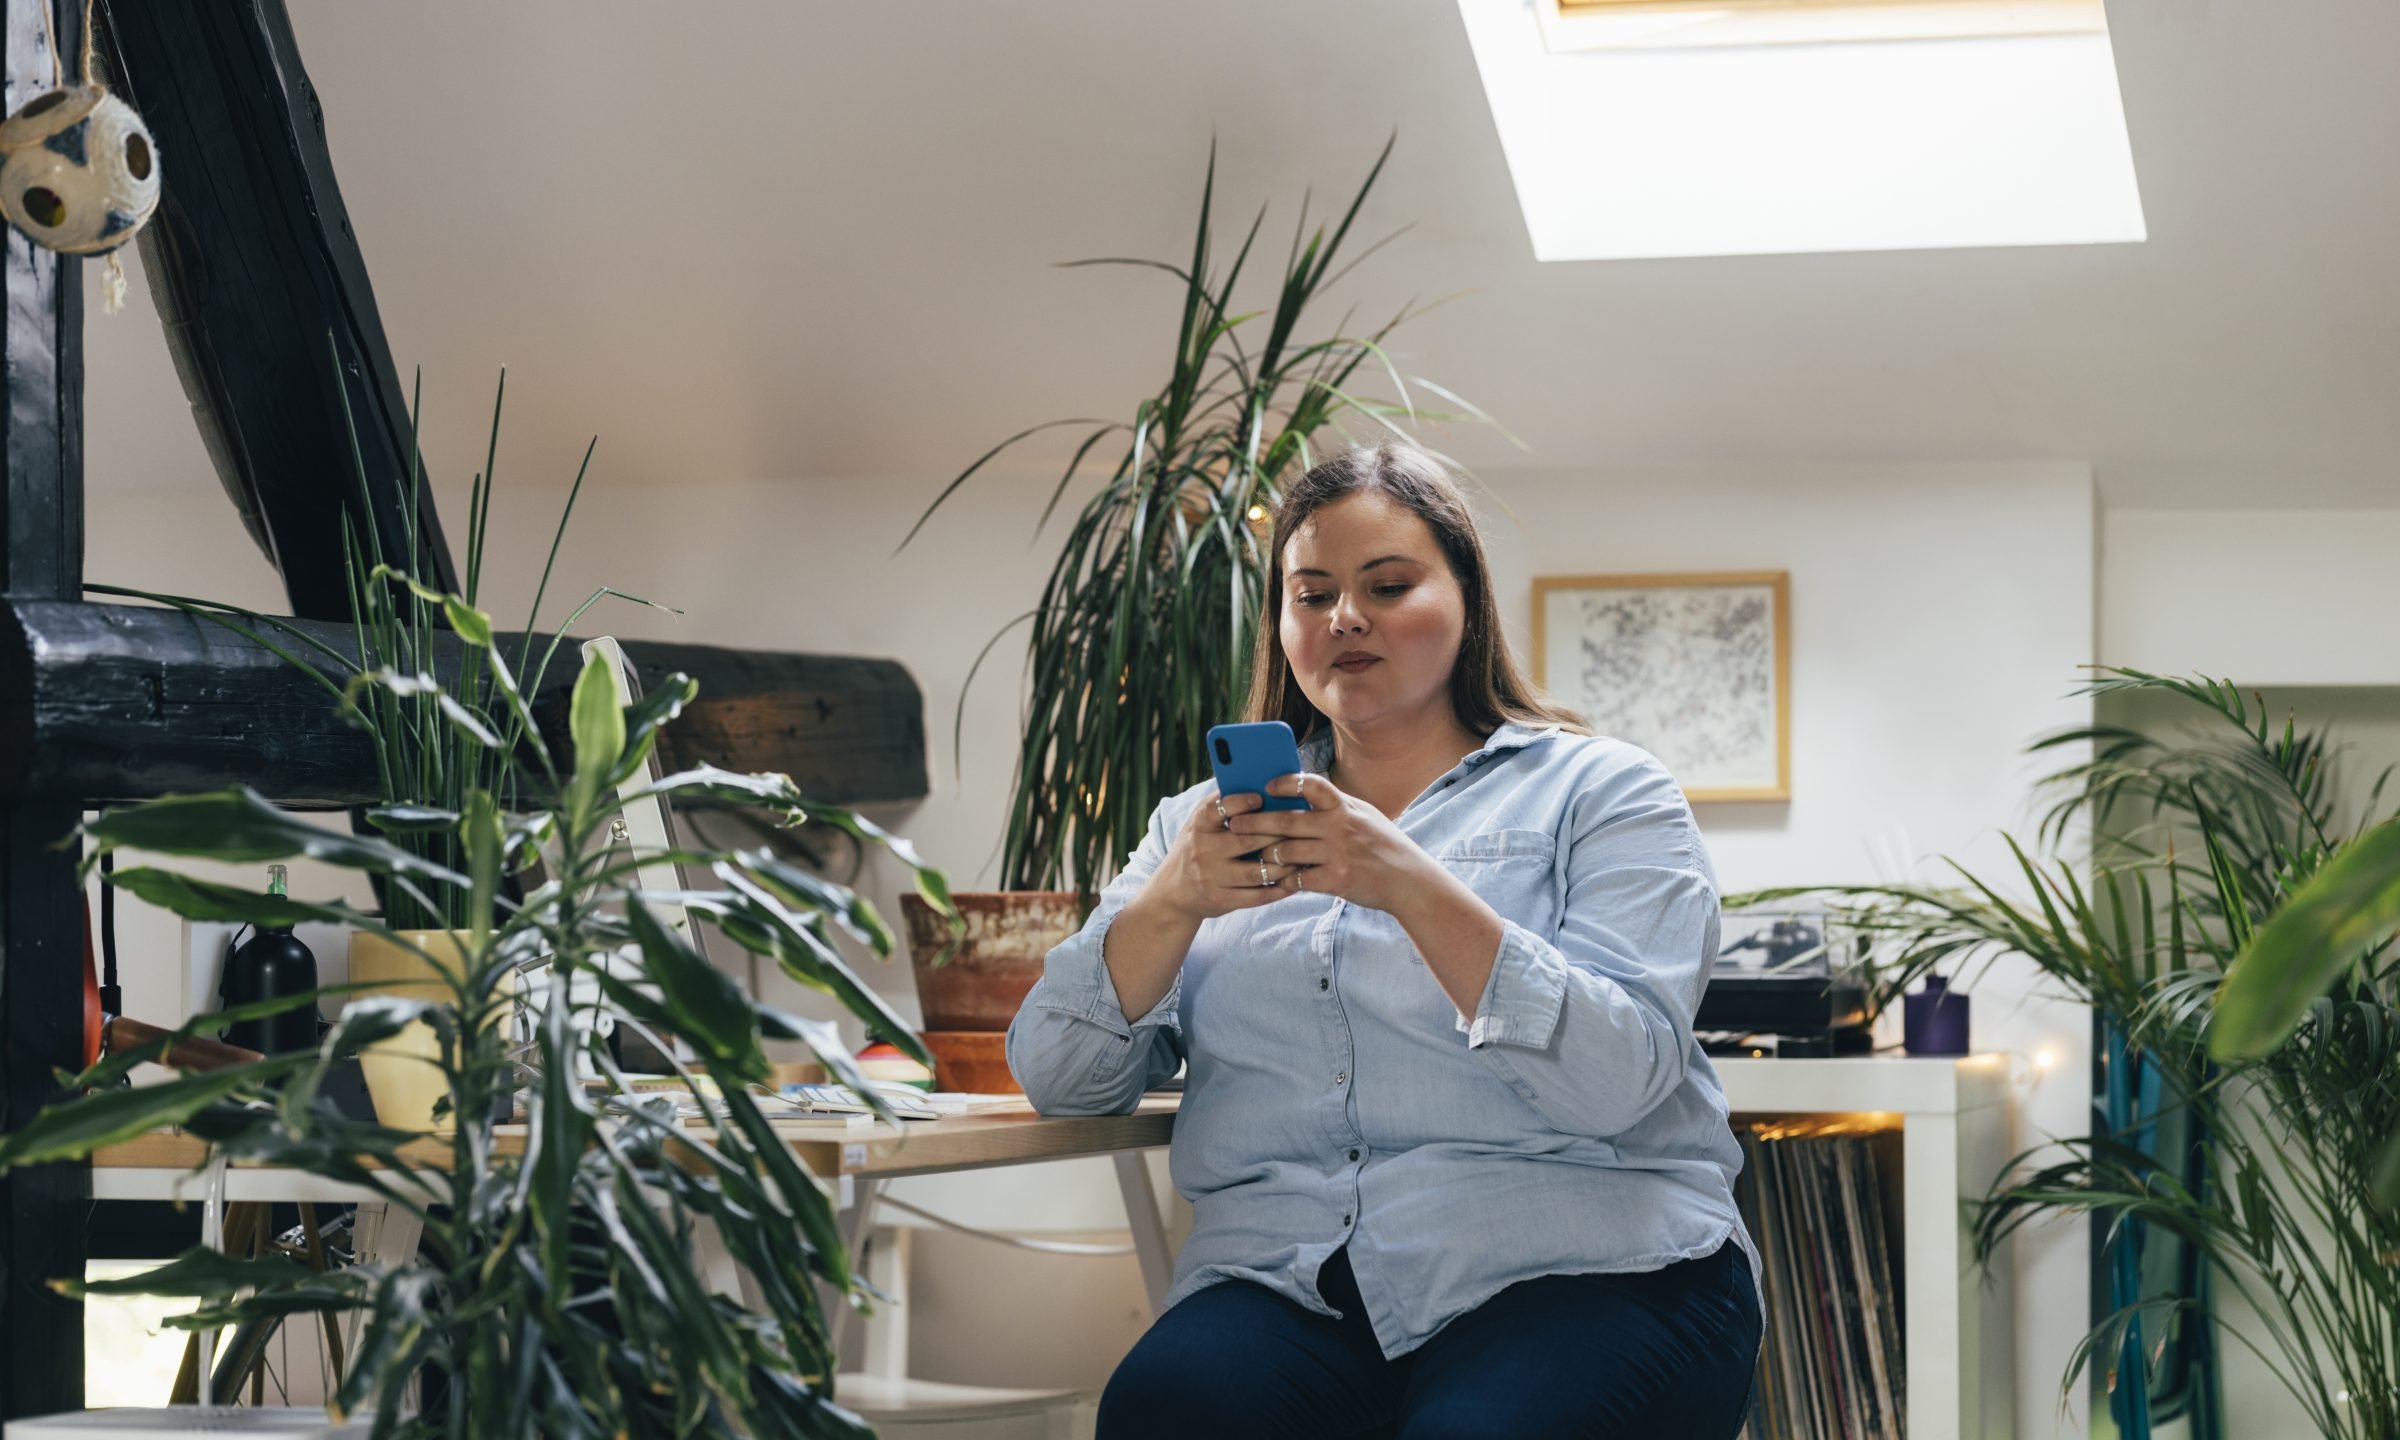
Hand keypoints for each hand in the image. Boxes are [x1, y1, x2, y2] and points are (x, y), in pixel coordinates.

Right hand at [1150, 788, 1306, 922]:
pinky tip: (1293, 882)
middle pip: (1246, 841)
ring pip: (1255, 871)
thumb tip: (1260, 785)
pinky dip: (1277, 889)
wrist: (1173, 892)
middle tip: (1301, 828)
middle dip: (1276, 834)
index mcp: (1198, 826)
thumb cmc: (1196, 848)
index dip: (1240, 802)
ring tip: (1302, 857)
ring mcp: (1211, 877)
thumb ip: (1223, 805)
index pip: (1218, 810)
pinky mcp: (1221, 900)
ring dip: (1283, 865)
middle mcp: (1203, 851)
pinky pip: (1255, 896)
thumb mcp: (1200, 824)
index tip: (1261, 798)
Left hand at [1227, 773, 1442, 916]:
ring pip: (1287, 852)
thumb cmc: (1382, 845)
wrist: (1408, 880)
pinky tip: (1274, 881)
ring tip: (1254, 856)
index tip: (1266, 785)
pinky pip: (1298, 880)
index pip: (1311, 785)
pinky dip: (1284, 881)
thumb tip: (1299, 795)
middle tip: (1235, 824)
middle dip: (1257, 822)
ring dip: (1266, 855)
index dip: (1286, 783)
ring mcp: (1337, 854)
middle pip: (1288, 821)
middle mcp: (1340, 827)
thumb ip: (1334, 806)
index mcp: (1345, 807)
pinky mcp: (1335, 880)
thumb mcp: (1363, 816)